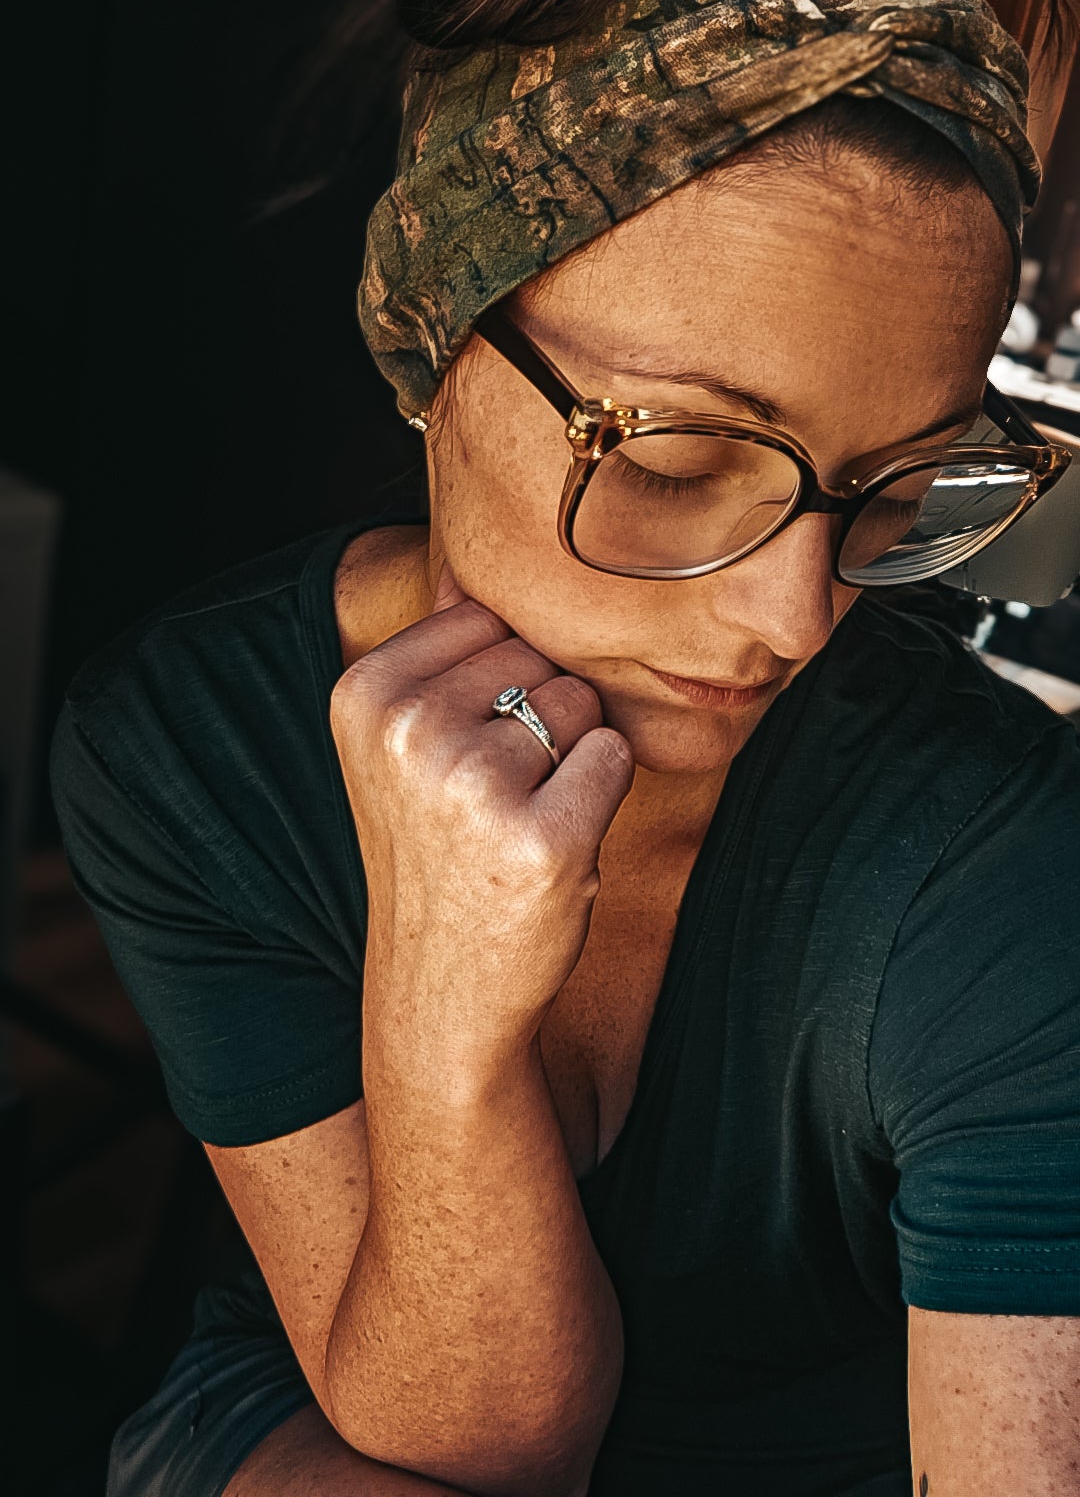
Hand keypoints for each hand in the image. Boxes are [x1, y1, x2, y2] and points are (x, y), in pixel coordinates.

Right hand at [329, 559, 633, 1077]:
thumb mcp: (400, 742)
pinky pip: (612, 756)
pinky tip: (552, 847)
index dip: (499, 682)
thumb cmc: (439, 852)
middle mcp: (408, 730)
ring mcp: (473, 786)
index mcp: (365, 694)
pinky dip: (602, 796)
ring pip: (580, 704)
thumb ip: (441, 652)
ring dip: (571, 759)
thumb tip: (490, 545)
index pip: (487, 617)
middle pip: (538, 657)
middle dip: (539, 720)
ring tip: (519, 821)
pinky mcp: (541, 838)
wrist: (441, 993)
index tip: (462, 750)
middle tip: (493, 800)